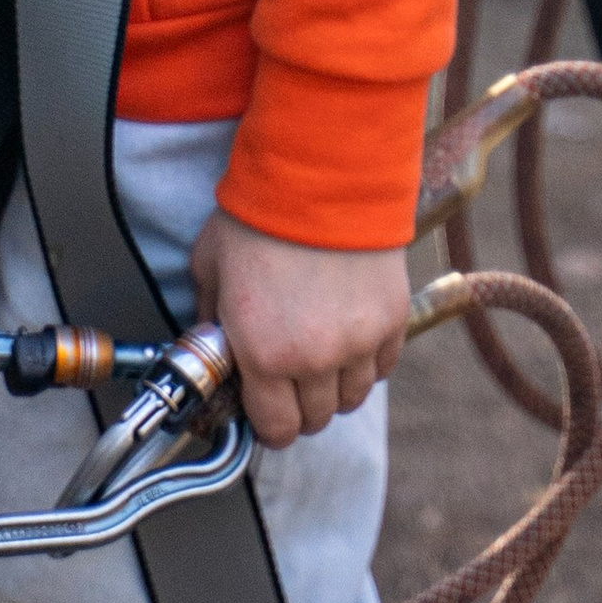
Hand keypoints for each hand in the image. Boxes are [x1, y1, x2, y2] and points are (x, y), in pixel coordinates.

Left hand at [188, 211, 408, 448]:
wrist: (318, 173)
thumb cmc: (258, 217)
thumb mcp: (210, 269)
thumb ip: (209, 320)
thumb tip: (215, 348)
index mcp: (264, 355)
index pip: (276, 429)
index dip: (269, 424)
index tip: (266, 409)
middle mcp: (315, 359)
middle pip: (317, 418)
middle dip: (299, 405)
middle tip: (290, 377)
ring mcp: (360, 341)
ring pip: (353, 396)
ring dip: (336, 385)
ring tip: (323, 354)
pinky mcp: (392, 319)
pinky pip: (383, 365)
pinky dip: (367, 359)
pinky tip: (350, 333)